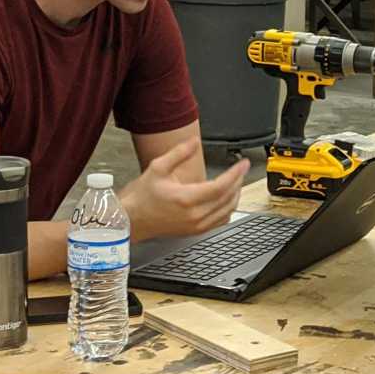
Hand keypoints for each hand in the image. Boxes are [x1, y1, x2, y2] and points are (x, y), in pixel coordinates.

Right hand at [125, 150, 246, 236]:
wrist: (131, 220)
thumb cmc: (141, 197)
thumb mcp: (158, 168)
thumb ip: (179, 153)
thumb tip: (194, 142)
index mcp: (186, 199)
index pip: (221, 186)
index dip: (235, 173)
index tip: (243, 164)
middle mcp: (194, 215)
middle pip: (228, 198)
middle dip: (238, 181)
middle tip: (241, 169)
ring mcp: (196, 226)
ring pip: (227, 211)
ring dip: (236, 195)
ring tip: (237, 182)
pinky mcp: (195, 231)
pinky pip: (220, 221)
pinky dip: (228, 209)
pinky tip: (227, 200)